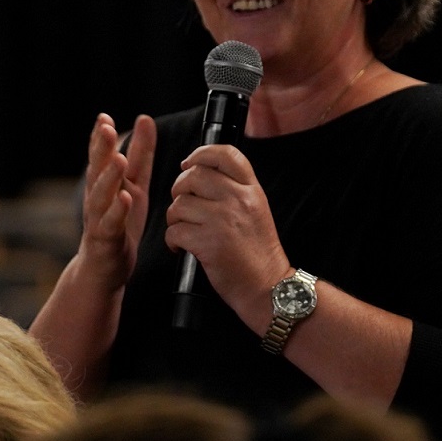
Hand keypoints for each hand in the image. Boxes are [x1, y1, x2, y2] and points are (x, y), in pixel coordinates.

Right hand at [76, 112, 155, 288]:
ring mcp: (99, 219)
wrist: (103, 269)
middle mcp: (97, 198)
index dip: (100, 137)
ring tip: (118, 158)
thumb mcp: (134, 183)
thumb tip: (145, 118)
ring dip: (108, 176)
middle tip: (105, 128)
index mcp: (105, 183)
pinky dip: (117, 210)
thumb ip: (140, 153)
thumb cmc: (118, 222)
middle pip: (97, 170)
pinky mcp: (106, 240)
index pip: (99, 156)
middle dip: (100, 149)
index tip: (103, 117)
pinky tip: (124, 198)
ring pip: (101, 195)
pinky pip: (110, 223)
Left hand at [167, 144, 290, 323]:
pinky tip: (182, 247)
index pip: (225, 154)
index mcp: (251, 190)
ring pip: (179, 204)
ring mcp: (223, 220)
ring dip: (175, 219)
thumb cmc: (258, 251)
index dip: (200, 153)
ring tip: (185, 231)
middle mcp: (238, 200)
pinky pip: (175, 231)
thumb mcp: (256, 209)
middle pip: (193, 176)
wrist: (268, 286)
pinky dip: (173, 240)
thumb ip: (235, 188)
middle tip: (184, 206)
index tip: (188, 164)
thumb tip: (197, 171)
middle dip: (179, 190)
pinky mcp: (209, 243)